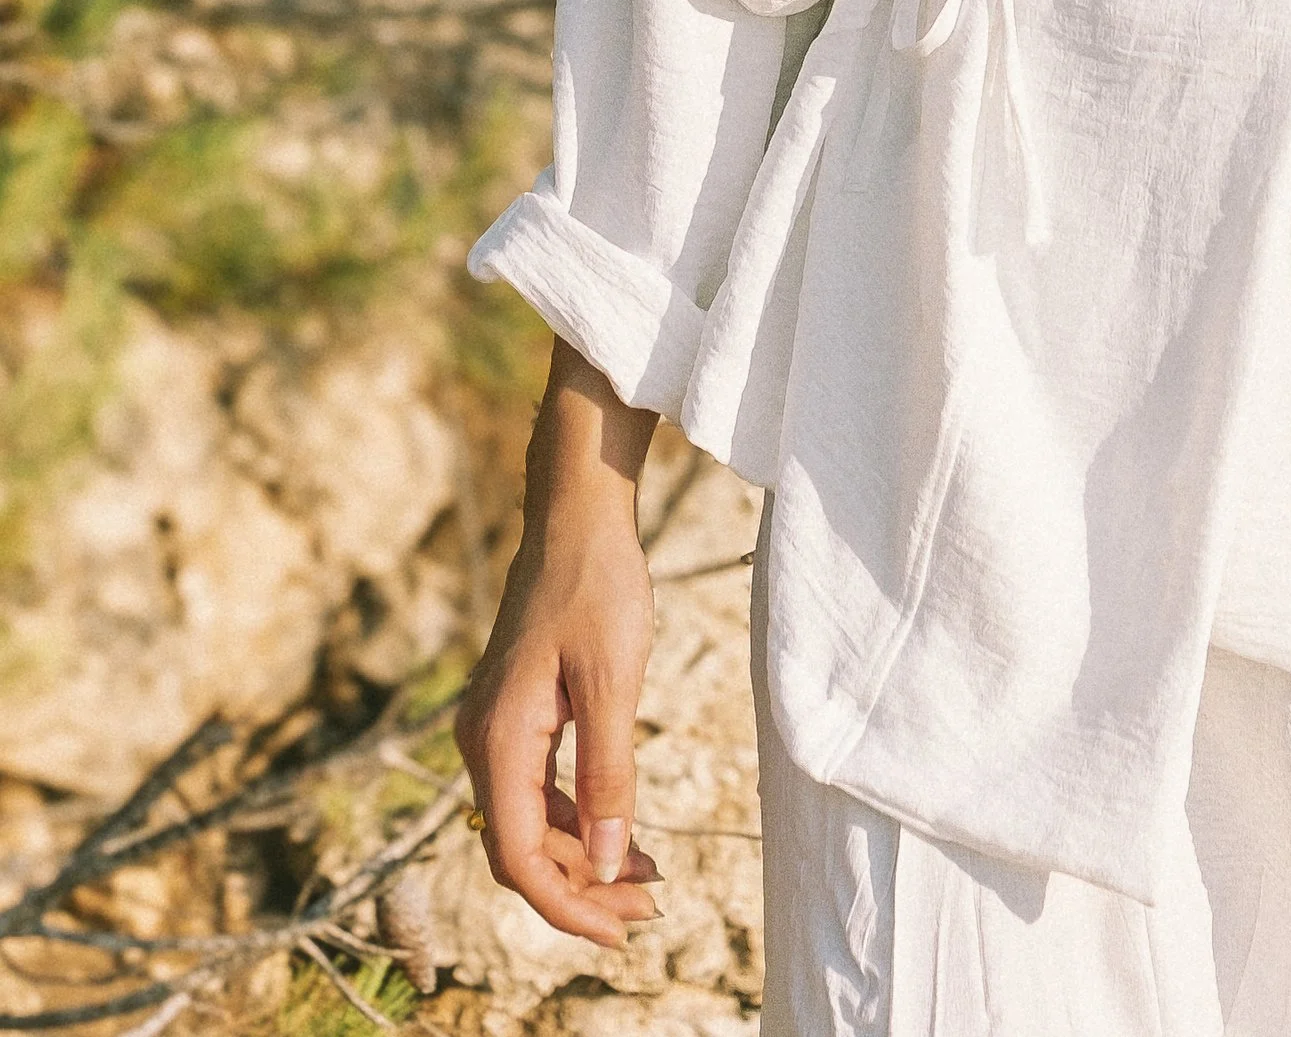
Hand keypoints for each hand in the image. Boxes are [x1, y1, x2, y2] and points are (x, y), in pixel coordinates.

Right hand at [455, 352, 662, 947]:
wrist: (576, 519)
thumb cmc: (597, 588)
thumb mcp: (613, 682)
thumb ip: (607, 775)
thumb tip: (608, 859)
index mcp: (499, 741)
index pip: (518, 857)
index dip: (565, 905)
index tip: (618, 931)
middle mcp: (484, 743)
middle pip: (521, 850)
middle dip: (581, 889)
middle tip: (647, 912)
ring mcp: (496, 730)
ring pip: (531, 824)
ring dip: (583, 859)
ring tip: (647, 882)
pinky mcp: (517, 717)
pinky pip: (539, 791)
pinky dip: (578, 820)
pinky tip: (623, 834)